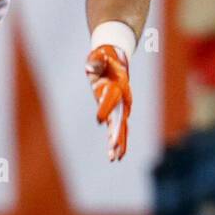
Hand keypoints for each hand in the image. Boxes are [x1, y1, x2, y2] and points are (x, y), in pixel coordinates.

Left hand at [86, 44, 131, 161]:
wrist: (116, 59)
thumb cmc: (104, 56)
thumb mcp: (98, 56)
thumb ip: (96, 62)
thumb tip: (91, 67)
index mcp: (118, 85)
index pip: (111, 100)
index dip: (105, 110)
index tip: (99, 121)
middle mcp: (123, 99)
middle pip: (121, 118)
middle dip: (117, 134)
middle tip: (113, 147)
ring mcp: (122, 107)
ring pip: (122, 128)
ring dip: (118, 143)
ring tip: (113, 158)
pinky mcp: (117, 112)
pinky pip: (118, 129)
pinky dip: (115, 142)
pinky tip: (113, 157)